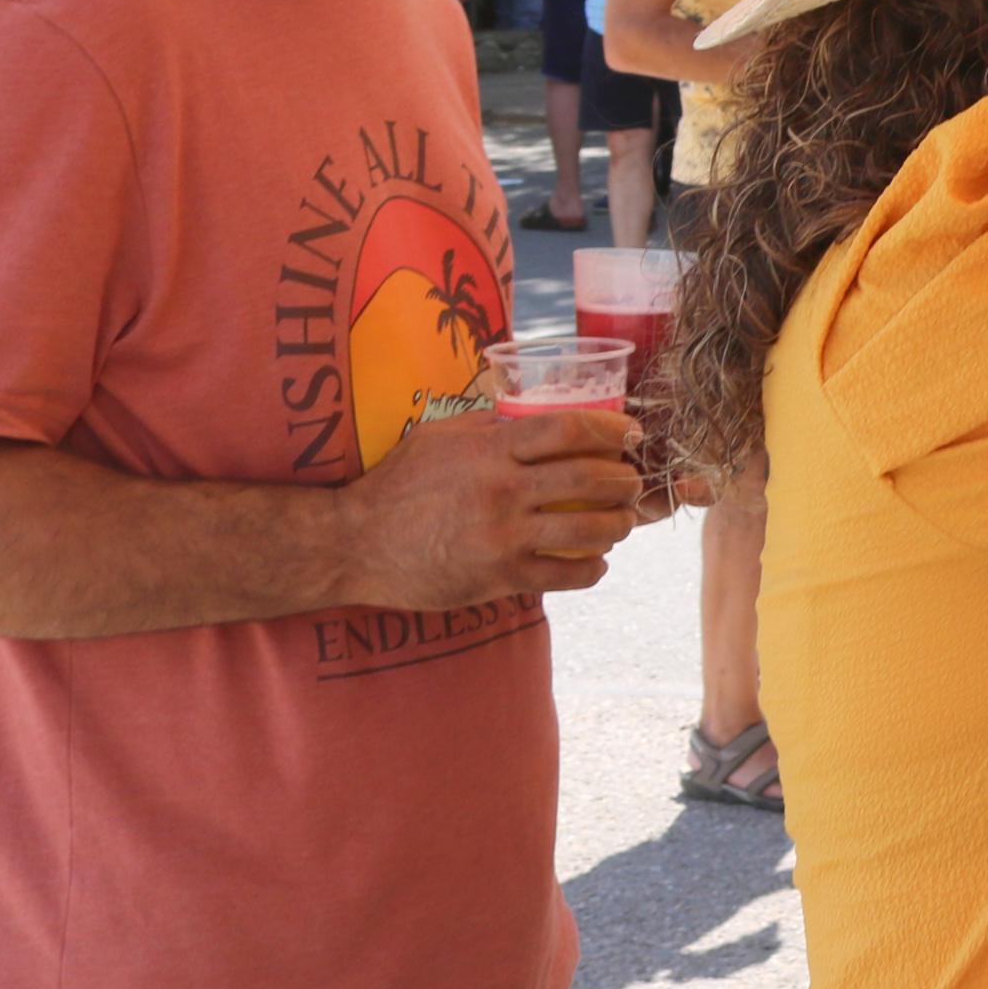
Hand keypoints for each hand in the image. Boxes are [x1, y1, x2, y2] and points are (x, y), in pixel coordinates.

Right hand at [338, 406, 643, 608]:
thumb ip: (489, 425)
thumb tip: (534, 411)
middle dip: (626, 479)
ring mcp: (503, 536)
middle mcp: (502, 490)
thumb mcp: (438, 437)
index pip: (569, 428)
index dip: (612, 429)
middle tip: (634, 481)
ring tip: (621, 521)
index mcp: (490, 450)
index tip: (632, 434)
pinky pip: (566, 575)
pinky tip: (597, 561)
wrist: (353, 544)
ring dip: (618, 525)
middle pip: (591, 478)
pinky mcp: (499, 576)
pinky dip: (592, 568)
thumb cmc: (396, 485)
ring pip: (589, 530)